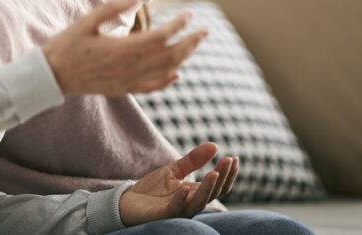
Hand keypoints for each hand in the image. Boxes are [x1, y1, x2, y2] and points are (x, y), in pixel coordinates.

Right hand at [42, 0, 207, 96]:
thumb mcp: (87, 20)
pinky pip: (152, 87)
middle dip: (190, 43)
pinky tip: (178, 74)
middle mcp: (129, 68)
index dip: (178, 26)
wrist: (51, 76)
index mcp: (122, 49)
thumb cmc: (67, 44)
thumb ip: (113, 7)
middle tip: (204, 31)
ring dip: (183, 57)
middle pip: (170, 55)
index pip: (161, 37)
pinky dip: (168, 81)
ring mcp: (127, 81)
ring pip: (165, 71)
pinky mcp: (122, 89)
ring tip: (194, 45)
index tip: (189, 14)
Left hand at [119, 143, 239, 225]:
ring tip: (213, 173)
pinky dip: (180, 201)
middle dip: (222, 177)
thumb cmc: (152, 189)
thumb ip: (193, 160)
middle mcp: (190, 203)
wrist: (127, 202)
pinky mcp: (161, 215)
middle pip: (212, 194)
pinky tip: (184, 189)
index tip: (234, 158)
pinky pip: (174, 210)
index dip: (228, 174)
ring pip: (197, 204)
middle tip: (228, 161)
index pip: (218, 186)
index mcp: (195, 193)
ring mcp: (177, 211)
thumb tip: (215, 145)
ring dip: (207, 189)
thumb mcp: (174, 170)